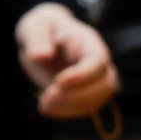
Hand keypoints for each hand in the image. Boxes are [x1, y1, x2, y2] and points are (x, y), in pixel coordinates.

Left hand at [15, 3, 118, 118]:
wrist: (41, 39)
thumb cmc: (41, 28)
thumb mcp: (34, 26)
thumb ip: (36, 38)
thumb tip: (41, 55)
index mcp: (87, 42)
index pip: (97, 61)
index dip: (82, 75)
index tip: (58, 82)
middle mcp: (97, 62)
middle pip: (106, 84)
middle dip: (78, 95)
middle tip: (48, 95)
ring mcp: (93, 80)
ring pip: (98, 100)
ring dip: (71, 107)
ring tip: (44, 104)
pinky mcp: (84, 94)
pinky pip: (85, 109)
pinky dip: (66, 113)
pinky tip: (45, 108)